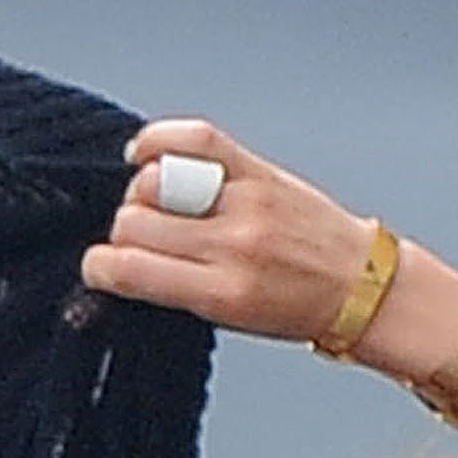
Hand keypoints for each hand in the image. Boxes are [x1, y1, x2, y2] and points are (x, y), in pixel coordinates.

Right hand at [81, 124, 383, 352]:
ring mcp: (244, 201)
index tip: (100, 270)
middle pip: (134, 221)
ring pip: (152, 181)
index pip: (131, 270)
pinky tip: (150, 157)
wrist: (359, 287)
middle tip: (139, 243)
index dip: (99, 268)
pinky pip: (192, 137)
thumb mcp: (231, 320)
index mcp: (221, 293)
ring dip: (140, 195)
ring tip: (158, 209)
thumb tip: (122, 263)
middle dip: (124, 233)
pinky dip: (159, 141)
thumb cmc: (295, 310)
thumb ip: (177, 291)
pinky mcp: (256, 169)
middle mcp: (231, 244)